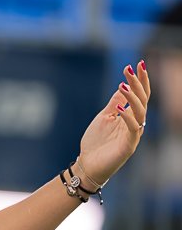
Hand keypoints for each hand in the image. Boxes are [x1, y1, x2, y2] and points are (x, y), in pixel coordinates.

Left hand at [78, 60, 150, 185]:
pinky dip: (128, 118)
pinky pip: (133, 129)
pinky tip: (121, 109)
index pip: (140, 95)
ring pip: (140, 112)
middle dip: (138, 83)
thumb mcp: (104, 117)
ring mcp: (133, 135)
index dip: (140, 80)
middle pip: (142, 100)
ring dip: (132, 97)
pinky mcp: (129, 146)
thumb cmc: (96, 143)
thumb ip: (115, 103)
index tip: (136, 64)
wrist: (88, 165)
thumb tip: (123, 85)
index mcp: (130, 116)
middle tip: (131, 68)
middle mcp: (136, 123)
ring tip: (123, 84)